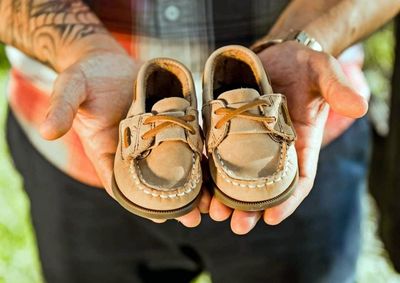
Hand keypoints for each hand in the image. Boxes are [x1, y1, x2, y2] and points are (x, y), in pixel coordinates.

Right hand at [39, 50, 209, 226]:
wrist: (107, 60)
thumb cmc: (86, 76)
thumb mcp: (71, 88)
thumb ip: (62, 107)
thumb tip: (48, 131)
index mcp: (109, 152)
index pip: (124, 186)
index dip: (142, 204)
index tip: (161, 218)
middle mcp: (135, 151)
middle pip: (156, 182)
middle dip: (175, 202)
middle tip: (195, 218)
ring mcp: (156, 138)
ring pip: (177, 167)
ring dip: (195, 185)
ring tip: (213, 203)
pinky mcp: (172, 122)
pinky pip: (188, 141)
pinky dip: (202, 155)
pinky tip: (219, 167)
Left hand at [208, 41, 367, 233]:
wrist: (278, 54)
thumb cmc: (304, 65)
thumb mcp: (322, 71)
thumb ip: (336, 87)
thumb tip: (358, 107)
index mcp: (300, 142)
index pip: (298, 179)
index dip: (288, 200)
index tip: (273, 218)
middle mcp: (274, 148)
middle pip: (263, 186)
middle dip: (251, 208)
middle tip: (237, 225)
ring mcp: (249, 140)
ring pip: (237, 175)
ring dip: (226, 196)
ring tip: (214, 212)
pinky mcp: (228, 128)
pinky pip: (217, 153)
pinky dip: (208, 170)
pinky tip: (198, 183)